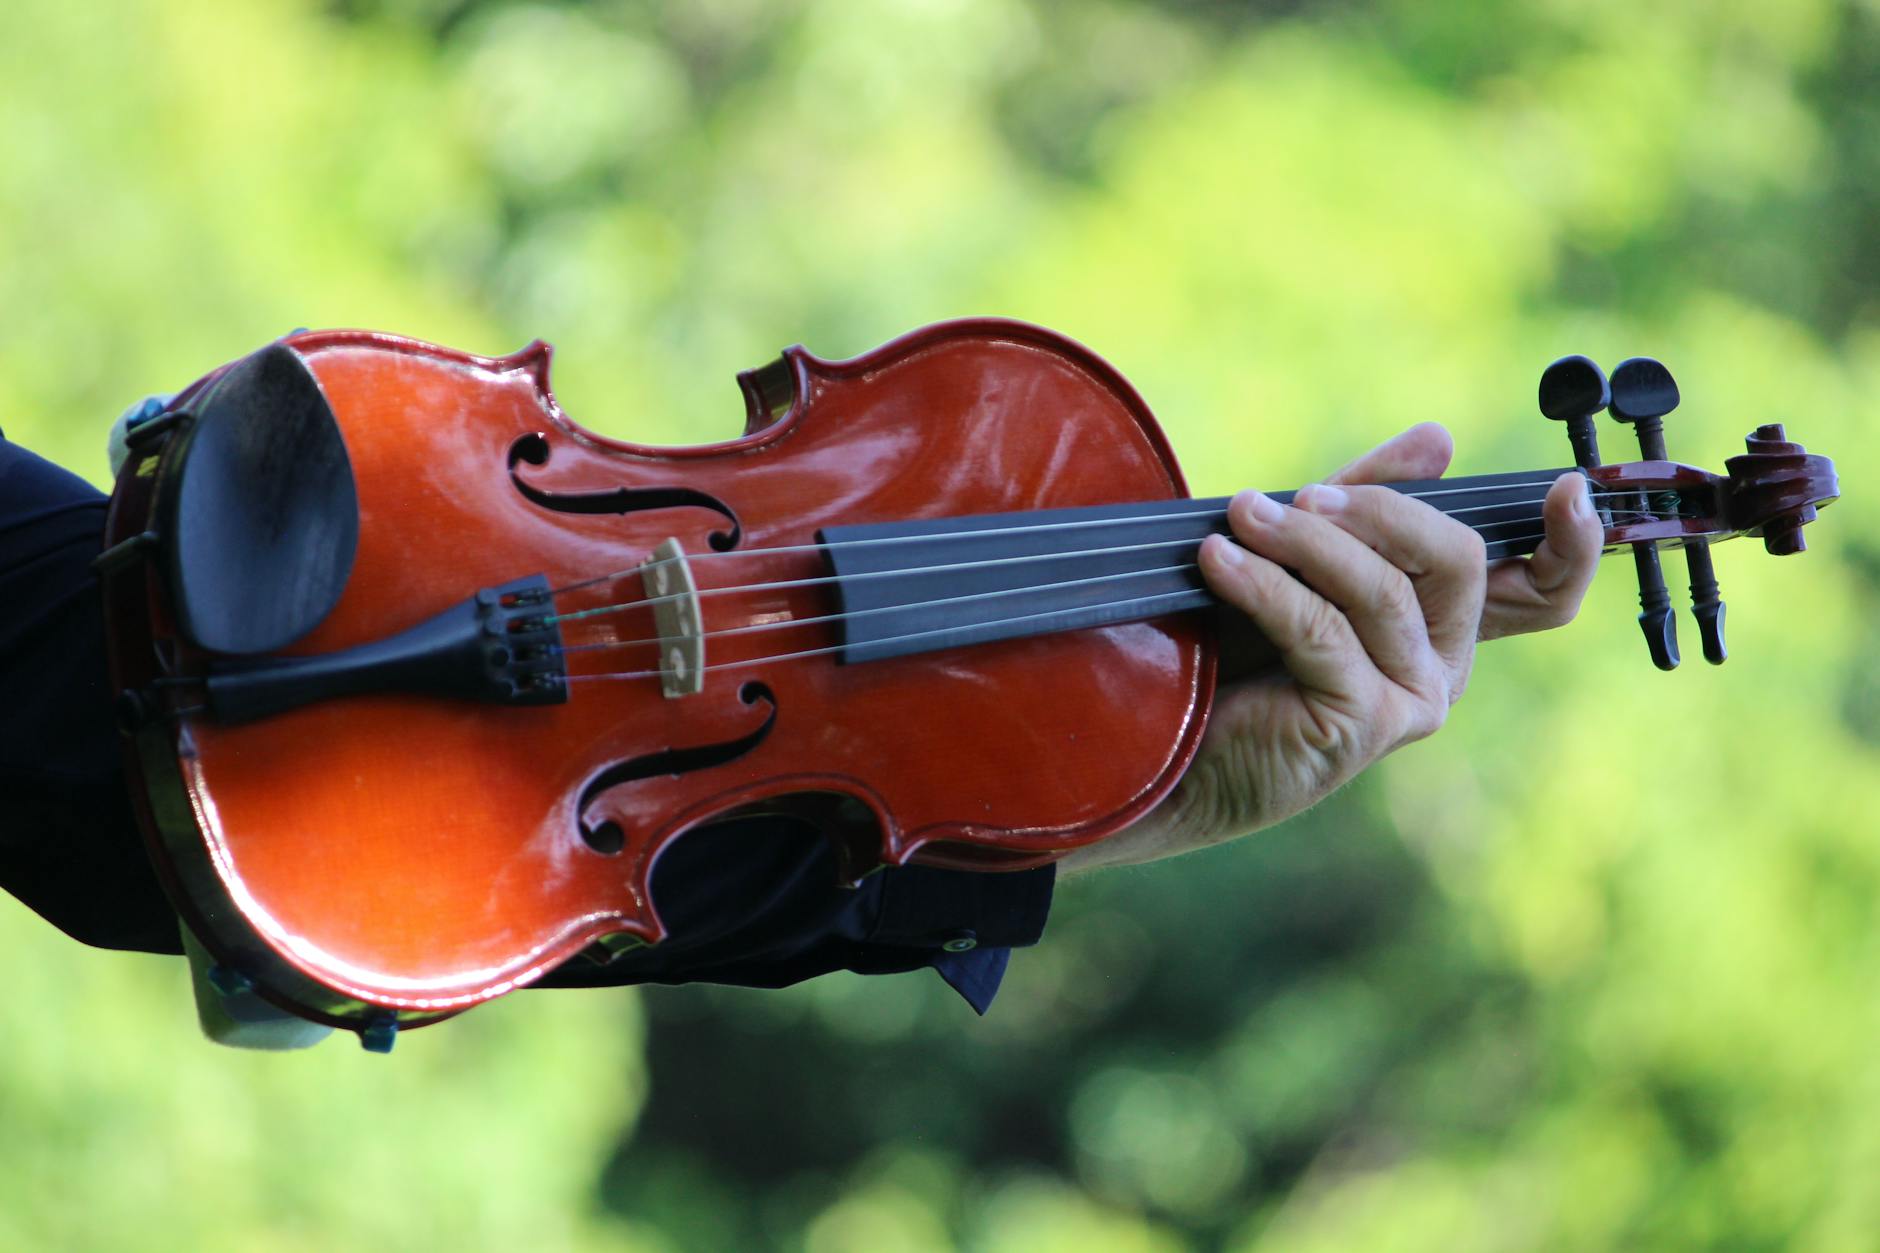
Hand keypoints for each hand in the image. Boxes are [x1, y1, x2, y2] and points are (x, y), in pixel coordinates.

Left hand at [1060, 423, 1602, 872]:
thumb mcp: (1303, 554)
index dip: (1574, 543)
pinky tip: (1218, 560)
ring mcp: (1411, 702)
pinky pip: (1323, 628)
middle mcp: (1443, 667)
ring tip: (1238, 518)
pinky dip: (1264, 583)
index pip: (1545, 589)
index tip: (1569, 487)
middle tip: (1299, 495)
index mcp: (1443, 625)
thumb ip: (1365, 502)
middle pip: (1459, 560)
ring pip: (1383, 590)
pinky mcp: (1362, 725)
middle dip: (1379, 510)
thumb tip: (1439, 439)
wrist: (1165, 738)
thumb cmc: (1233, 646)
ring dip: (1302, 541)